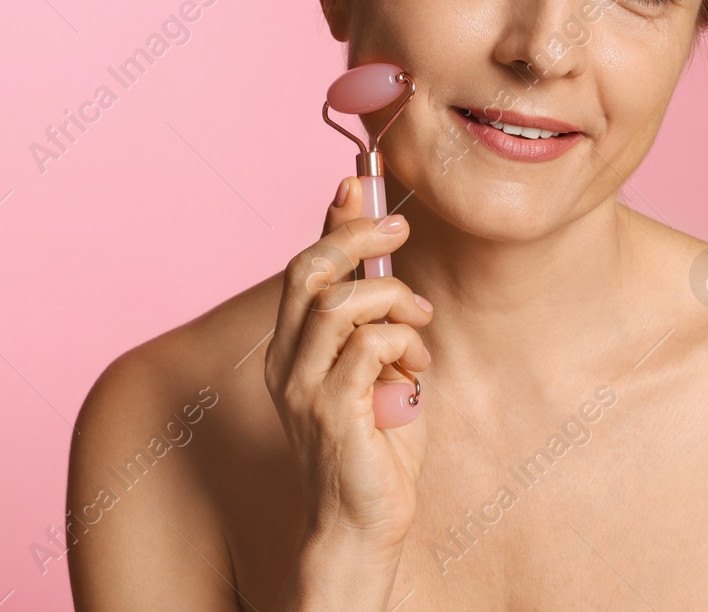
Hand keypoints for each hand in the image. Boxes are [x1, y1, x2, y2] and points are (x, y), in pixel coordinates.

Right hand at [265, 177, 433, 559]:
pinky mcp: (330, 410)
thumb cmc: (379, 446)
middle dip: (356, 237)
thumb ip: (377, 320)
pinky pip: (368, 345)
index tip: (357, 183)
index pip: (303, 267)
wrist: (362, 524)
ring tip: (420, 326)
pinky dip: (403, 343)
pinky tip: (417, 369)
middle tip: (401, 230)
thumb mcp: (381, 367)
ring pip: (340, 303)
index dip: (330, 220)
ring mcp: (302, 387)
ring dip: (394, 302)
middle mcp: (286, 362)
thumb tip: (387, 262)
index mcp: (293, 348)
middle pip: (308, 271)